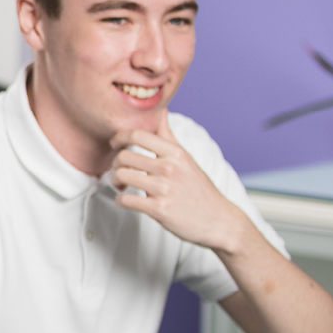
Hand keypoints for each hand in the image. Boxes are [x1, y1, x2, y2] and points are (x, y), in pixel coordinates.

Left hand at [109, 116, 255, 253]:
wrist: (218, 220)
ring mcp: (164, 189)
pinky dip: (120, 200)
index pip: (138, 135)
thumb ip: (169, 135)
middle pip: (124, 155)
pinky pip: (125, 200)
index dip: (120, 137)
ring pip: (121, 175)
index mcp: (175, 153)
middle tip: (117, 170)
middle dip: (114, 163)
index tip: (115, 143)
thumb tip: (161, 111)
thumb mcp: (186, 158)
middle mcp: (169, 168)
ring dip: (114, 180)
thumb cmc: (199, 189)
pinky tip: (125, 199)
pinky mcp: (159, 209)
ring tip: (120, 185)